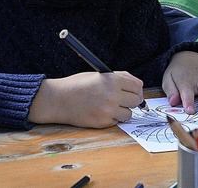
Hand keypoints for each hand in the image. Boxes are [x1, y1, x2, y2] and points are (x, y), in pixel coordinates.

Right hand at [28, 72, 144, 127]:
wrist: (59, 99)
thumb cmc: (78, 85)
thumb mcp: (99, 75)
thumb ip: (118, 77)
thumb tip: (137, 85)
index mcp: (112, 80)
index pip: (137, 86)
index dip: (136, 89)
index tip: (134, 91)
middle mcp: (112, 95)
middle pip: (136, 100)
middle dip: (131, 100)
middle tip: (123, 100)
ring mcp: (108, 110)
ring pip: (128, 114)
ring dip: (122, 111)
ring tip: (110, 106)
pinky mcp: (103, 122)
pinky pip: (116, 121)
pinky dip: (112, 118)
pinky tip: (101, 112)